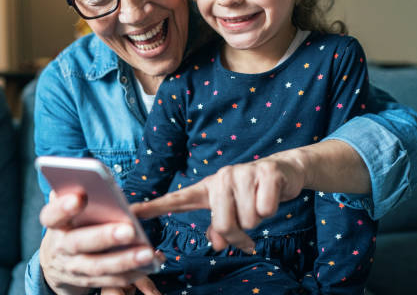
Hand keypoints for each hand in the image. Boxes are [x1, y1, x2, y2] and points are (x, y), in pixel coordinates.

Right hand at [39, 191, 164, 293]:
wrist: (56, 260)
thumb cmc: (70, 223)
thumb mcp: (66, 206)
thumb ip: (75, 190)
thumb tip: (94, 175)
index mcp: (55, 224)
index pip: (52, 215)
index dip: (63, 207)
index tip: (80, 197)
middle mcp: (61, 247)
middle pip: (80, 243)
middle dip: (105, 237)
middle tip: (129, 230)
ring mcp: (74, 267)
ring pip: (99, 266)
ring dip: (125, 261)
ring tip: (148, 253)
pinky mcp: (88, 282)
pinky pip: (111, 280)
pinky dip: (132, 274)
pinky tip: (151, 264)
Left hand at [131, 151, 307, 252]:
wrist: (285, 172)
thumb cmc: (252, 195)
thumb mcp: (233, 211)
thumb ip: (220, 228)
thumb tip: (218, 244)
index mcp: (208, 189)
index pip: (176, 199)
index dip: (153, 207)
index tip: (131, 213)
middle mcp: (221, 178)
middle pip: (223, 224)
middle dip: (240, 235)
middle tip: (249, 231)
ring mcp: (242, 173)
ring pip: (248, 219)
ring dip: (258, 219)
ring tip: (258, 203)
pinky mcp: (264, 172)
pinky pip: (266, 208)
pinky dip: (271, 209)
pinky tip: (270, 195)